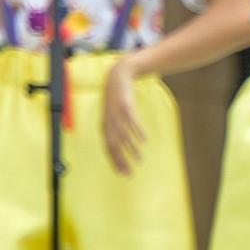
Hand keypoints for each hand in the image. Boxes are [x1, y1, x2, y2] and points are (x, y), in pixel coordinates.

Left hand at [101, 57, 147, 174]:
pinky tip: (144, 141)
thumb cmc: (117, 98)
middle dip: (121, 160)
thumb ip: (116, 128)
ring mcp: (117, 114)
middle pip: (113, 146)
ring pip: (123, 136)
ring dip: (131, 150)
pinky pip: (132, 122)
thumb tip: (122, 143)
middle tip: (130, 173)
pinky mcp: (126, 106)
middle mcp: (108, 122)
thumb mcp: (113, 115)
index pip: (108, 149)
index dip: (115, 162)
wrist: (117, 77)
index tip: (123, 173)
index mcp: (105, 126)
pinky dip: (138, 132)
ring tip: (140, 160)